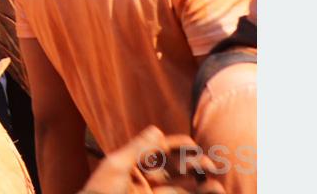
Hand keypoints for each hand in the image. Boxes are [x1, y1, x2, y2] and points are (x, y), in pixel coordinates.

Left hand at [80, 127, 225, 193]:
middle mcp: (144, 180)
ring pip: (181, 187)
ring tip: (216, 184)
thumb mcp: (117, 167)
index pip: (158, 152)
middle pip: (173, 169)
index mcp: (131, 165)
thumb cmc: (101, 191)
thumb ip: (138, 149)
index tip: (193, 145)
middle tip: (210, 165)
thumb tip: (157, 130)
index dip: (175, 147)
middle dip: (192, 166)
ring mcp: (153, 193)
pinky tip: (213, 191)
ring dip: (200, 184)